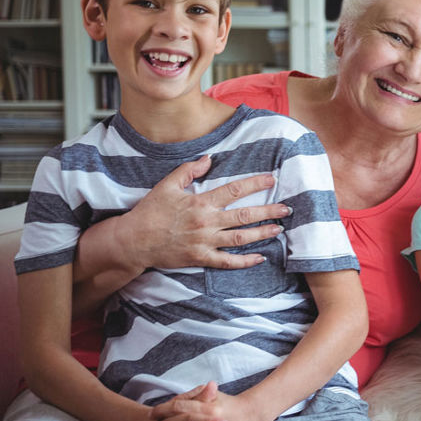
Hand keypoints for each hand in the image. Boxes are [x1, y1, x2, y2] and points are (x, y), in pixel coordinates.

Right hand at [117, 156, 288, 271]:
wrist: (134, 240)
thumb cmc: (150, 211)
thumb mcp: (167, 185)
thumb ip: (189, 170)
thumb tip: (209, 158)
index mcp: (200, 202)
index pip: (234, 190)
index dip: (255, 183)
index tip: (272, 179)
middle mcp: (206, 222)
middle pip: (245, 216)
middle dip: (268, 211)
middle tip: (287, 208)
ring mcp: (205, 242)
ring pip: (241, 238)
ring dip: (262, 233)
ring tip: (279, 229)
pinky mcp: (201, 258)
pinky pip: (228, 262)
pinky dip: (245, 261)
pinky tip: (260, 257)